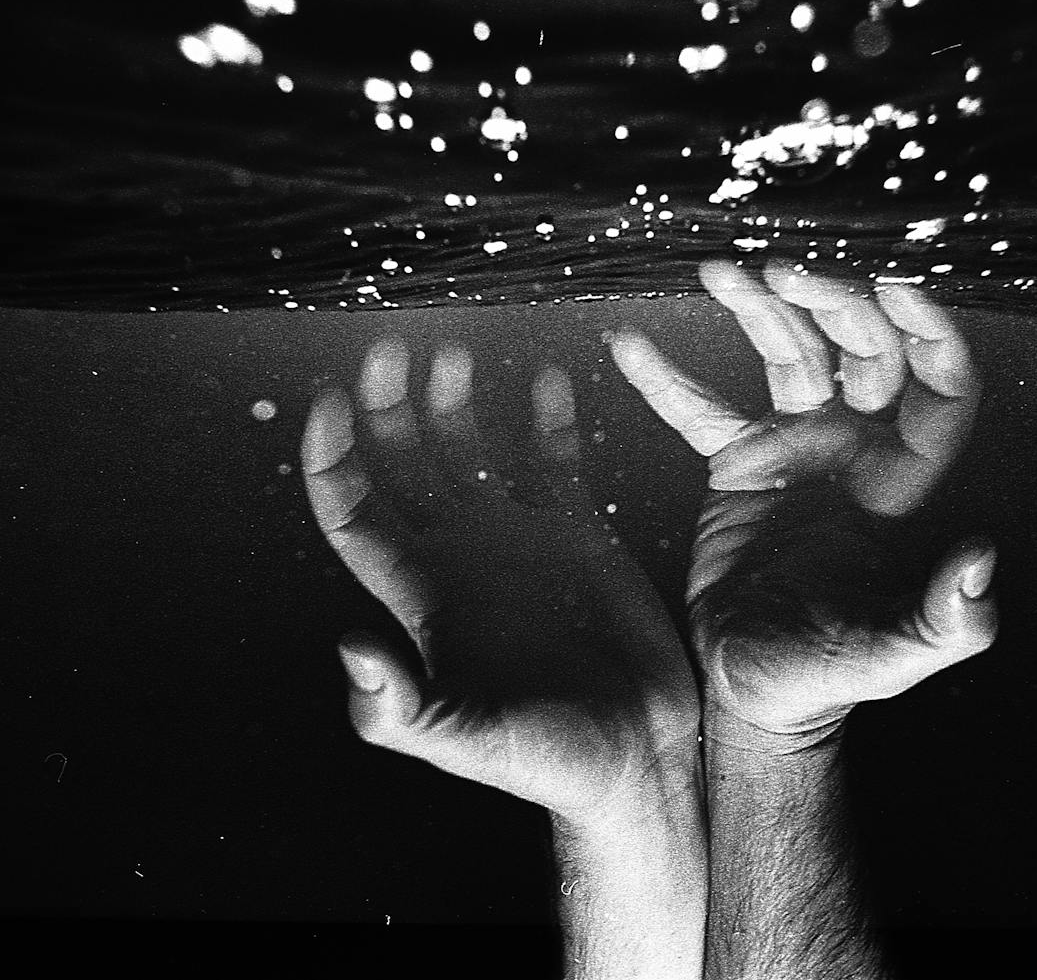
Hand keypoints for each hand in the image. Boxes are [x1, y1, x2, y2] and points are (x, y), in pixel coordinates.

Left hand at [301, 337, 700, 823]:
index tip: (331, 401)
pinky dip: (547, 417)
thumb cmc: (545, 759)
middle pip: (402, 462)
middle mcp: (460, 554)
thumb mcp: (465, 741)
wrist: (633, 757)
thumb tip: (349, 648)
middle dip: (387, 406)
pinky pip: (553, 458)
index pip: (353, 509)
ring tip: (453, 354)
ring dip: (455, 399)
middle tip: (390, 350)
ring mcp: (518, 538)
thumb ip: (403, 708)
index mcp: (422, 592)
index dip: (332, 456)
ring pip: (470, 449)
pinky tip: (546, 380)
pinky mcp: (577, 532)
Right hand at [609, 259, 997, 752]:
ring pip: (791, 357)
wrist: (753, 687)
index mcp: (901, 483)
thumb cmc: (829, 676)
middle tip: (788, 271)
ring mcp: (797, 453)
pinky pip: (704, 411)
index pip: (937, 385)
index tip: (895, 288)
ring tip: (722, 271)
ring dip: (762, 312)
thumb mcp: (892, 656)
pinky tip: (630, 348)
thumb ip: (943, 620)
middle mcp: (855, 452)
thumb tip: (982, 560)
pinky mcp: (740, 466)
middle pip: (862, 350)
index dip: (927, 331)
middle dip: (834, 304)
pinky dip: (668, 383)